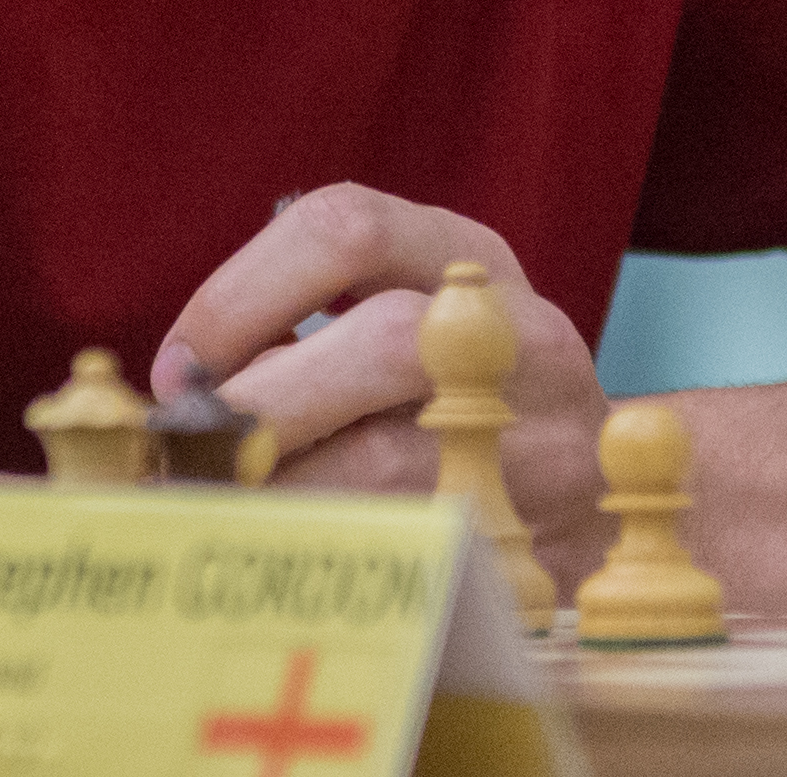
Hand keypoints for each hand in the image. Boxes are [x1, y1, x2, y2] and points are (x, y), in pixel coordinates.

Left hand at [152, 184, 612, 592]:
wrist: (608, 486)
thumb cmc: (454, 395)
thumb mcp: (401, 320)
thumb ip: (304, 333)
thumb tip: (180, 391)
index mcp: (466, 256)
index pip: (348, 227)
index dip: (241, 293)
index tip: (179, 368)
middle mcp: (519, 331)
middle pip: (386, 339)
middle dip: (264, 402)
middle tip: (189, 453)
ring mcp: (548, 435)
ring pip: (398, 460)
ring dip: (283, 490)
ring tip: (218, 509)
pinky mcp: (545, 535)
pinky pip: (417, 547)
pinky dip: (330, 555)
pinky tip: (282, 559)